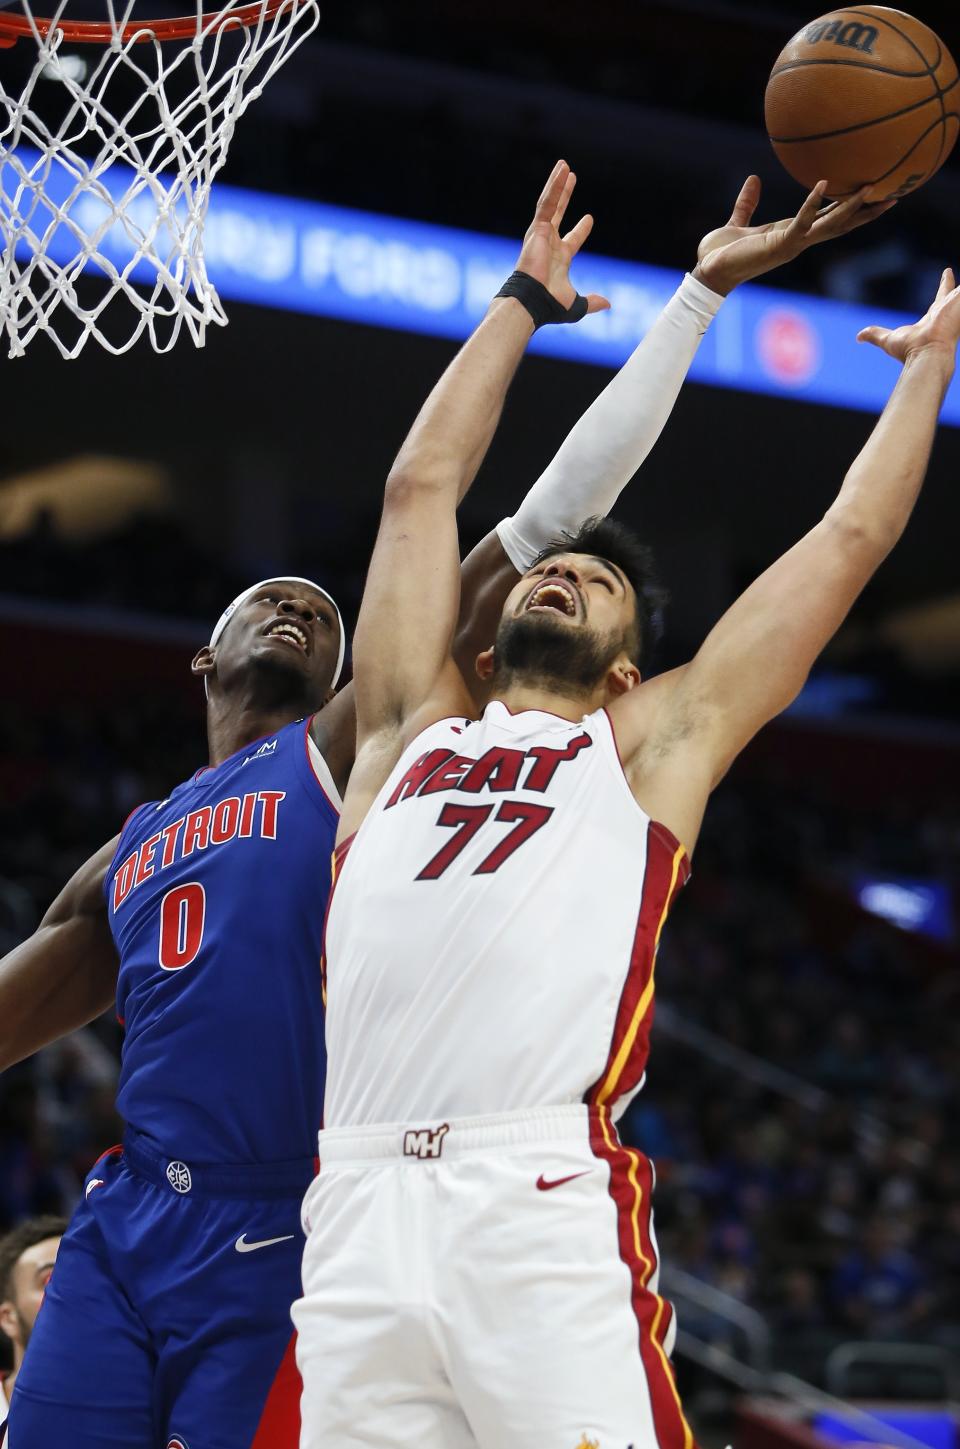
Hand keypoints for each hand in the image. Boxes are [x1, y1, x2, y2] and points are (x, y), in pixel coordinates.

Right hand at [514, 160, 609, 313]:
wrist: (534, 300)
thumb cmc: (550, 304)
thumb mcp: (576, 305)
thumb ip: (591, 302)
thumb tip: (608, 304)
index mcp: (559, 258)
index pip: (572, 239)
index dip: (581, 229)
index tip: (589, 219)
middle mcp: (549, 243)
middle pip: (558, 212)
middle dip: (565, 195)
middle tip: (571, 177)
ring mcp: (541, 234)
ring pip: (550, 202)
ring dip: (558, 183)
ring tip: (564, 165)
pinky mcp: (537, 228)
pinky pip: (546, 202)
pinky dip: (554, 187)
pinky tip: (562, 171)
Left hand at [693, 176, 894, 295]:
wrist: (707, 273)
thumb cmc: (721, 253)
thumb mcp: (738, 222)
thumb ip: (746, 203)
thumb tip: (753, 179)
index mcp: (791, 233)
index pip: (829, 219)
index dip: (851, 207)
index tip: (874, 193)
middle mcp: (797, 240)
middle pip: (841, 224)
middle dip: (867, 211)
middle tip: (894, 194)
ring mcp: (791, 244)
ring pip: (830, 225)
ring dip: (851, 207)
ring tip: (872, 187)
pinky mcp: (780, 244)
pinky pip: (802, 222)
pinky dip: (812, 203)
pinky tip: (824, 184)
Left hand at [858, 267, 959, 365]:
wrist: (926, 354)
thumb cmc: (909, 350)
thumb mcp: (888, 339)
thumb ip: (875, 335)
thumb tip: (859, 337)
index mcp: (935, 315)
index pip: (942, 296)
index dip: (945, 284)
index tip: (947, 271)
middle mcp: (949, 309)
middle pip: (957, 291)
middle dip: (955, 284)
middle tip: (952, 271)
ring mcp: (957, 305)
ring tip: (956, 278)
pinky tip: (958, 277)